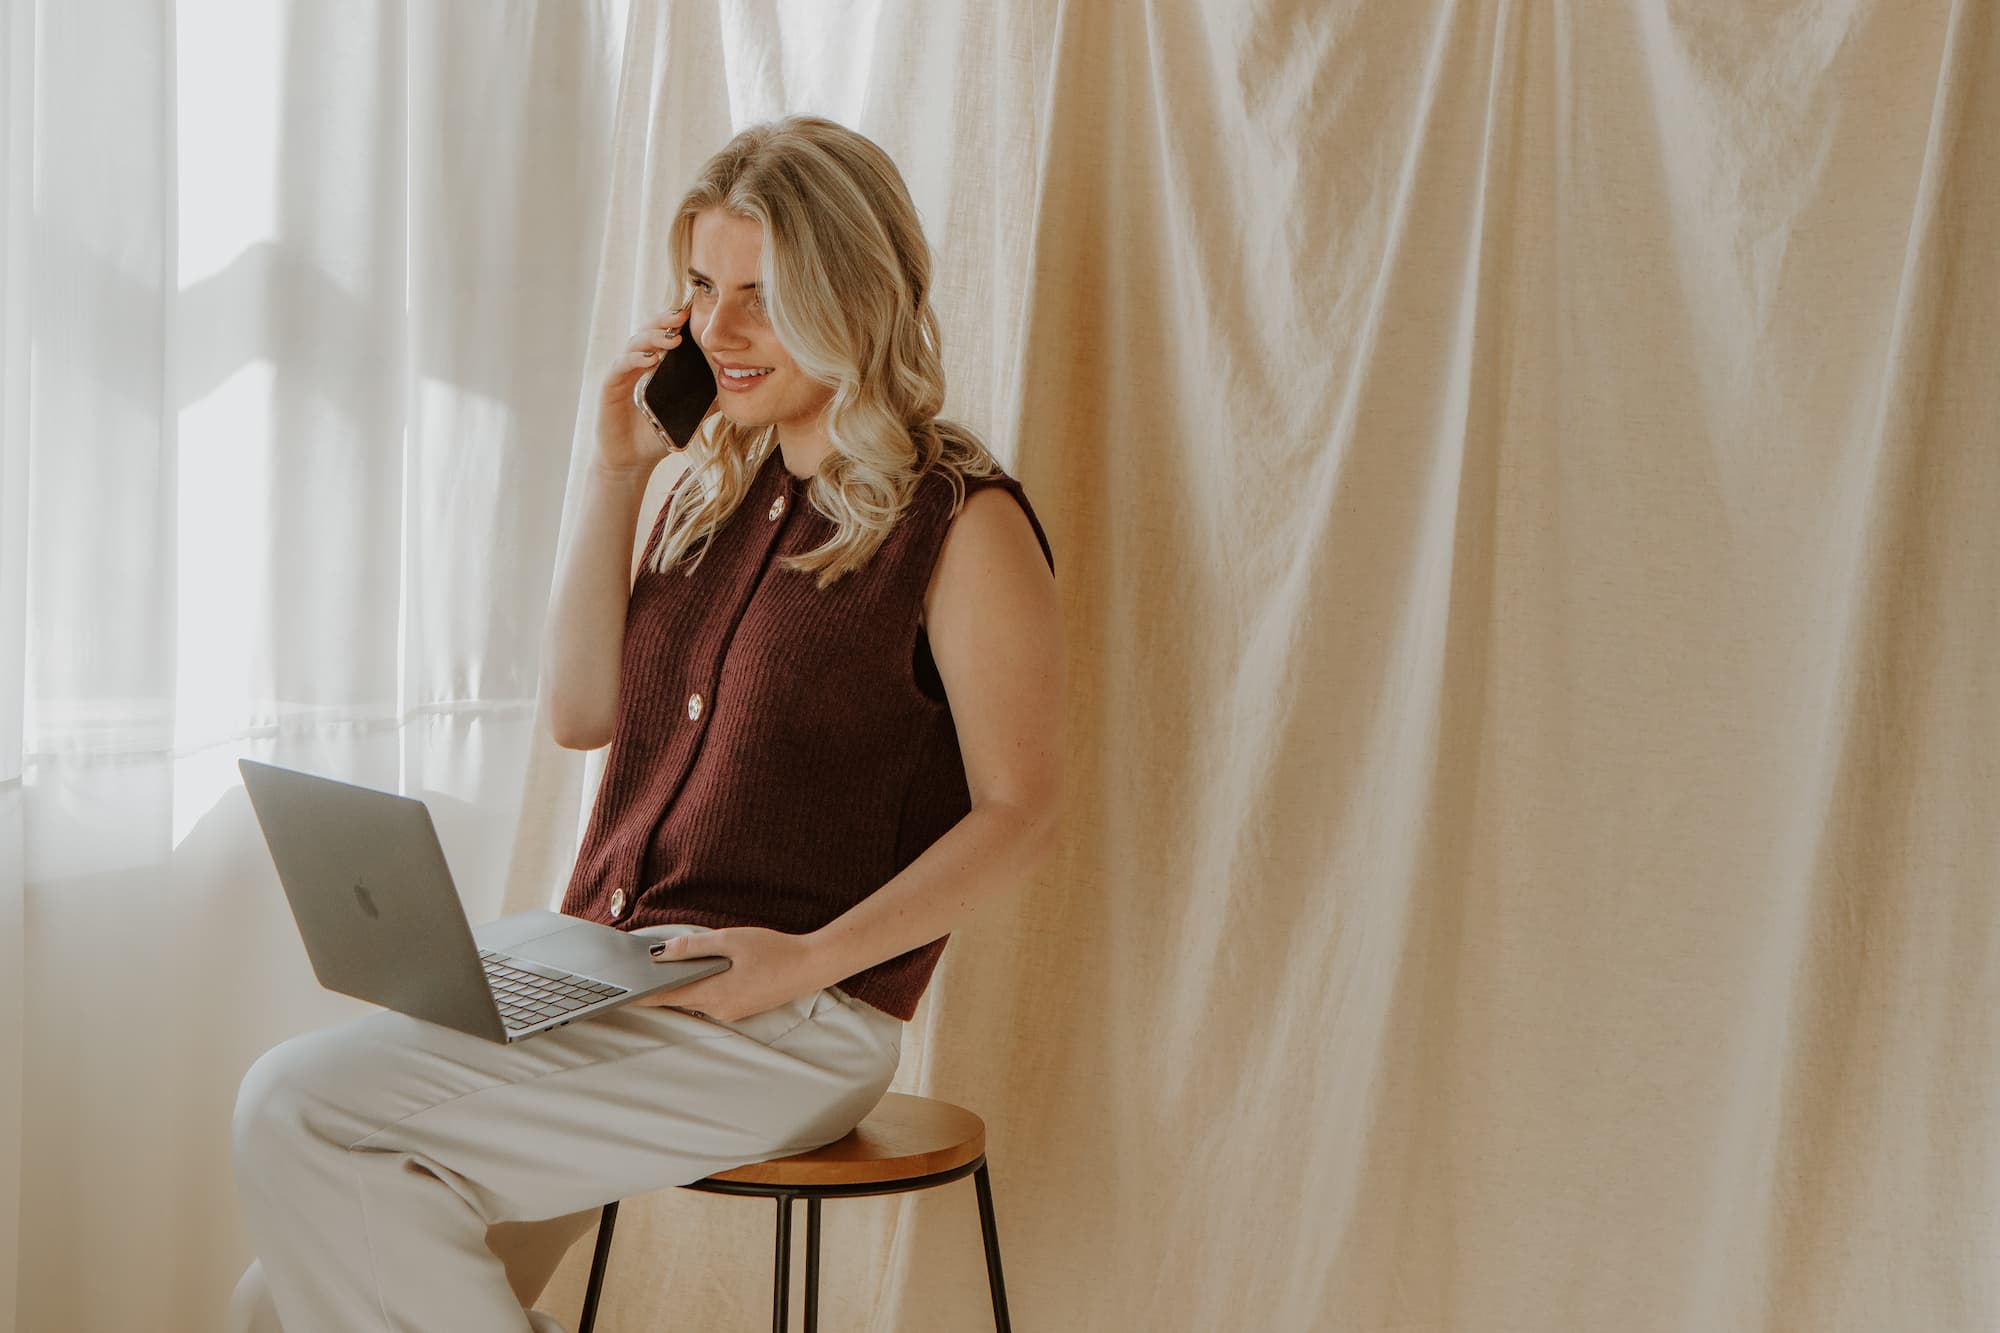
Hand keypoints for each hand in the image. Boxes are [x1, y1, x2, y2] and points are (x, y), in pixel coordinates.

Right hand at [596, 307, 697, 474]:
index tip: (695, 312)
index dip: (676, 322)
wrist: (632, 461)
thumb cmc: (657, 435)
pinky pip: (620, 366)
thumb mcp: (687, 416)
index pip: (664, 334)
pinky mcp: (610, 386)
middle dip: (665, 321)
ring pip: (634, 344)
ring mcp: (622, 373)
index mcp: (655, 365)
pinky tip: (651, 359)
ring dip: (653, 337)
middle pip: (649, 331)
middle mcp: (637, 364)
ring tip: (672, 339)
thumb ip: (706, 401)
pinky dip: (635, 359)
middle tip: (683, 316)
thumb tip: (733, 390)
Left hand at [630, 927, 827, 1024]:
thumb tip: (662, 953)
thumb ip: (694, 947)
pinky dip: (699, 988)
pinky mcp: (741, 1008)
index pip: (666, 996)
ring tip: (665, 971)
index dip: (642, 995)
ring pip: (695, 1000)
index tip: (621, 995)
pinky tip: (700, 973)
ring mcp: (731, 1011)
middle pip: (678, 999)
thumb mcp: (730, 940)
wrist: (810, 966)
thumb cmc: (774, 950)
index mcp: (713, 993)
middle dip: (659, 988)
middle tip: (639, 976)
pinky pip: (711, 1000)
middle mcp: (719, 1009)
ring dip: (681, 987)